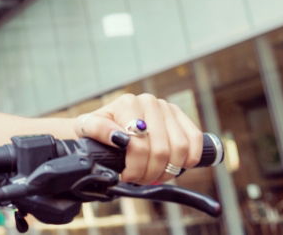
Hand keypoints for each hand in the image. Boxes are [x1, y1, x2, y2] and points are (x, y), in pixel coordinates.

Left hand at [73, 93, 202, 183]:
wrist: (106, 123)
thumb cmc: (96, 128)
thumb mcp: (87, 128)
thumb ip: (97, 129)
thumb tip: (118, 137)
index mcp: (128, 103)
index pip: (139, 145)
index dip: (135, 168)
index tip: (127, 177)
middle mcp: (150, 102)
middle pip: (161, 150)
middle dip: (151, 172)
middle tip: (141, 179)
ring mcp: (168, 108)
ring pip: (180, 148)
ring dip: (170, 170)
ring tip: (155, 175)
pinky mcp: (182, 117)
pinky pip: (195, 140)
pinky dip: (190, 158)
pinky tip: (176, 167)